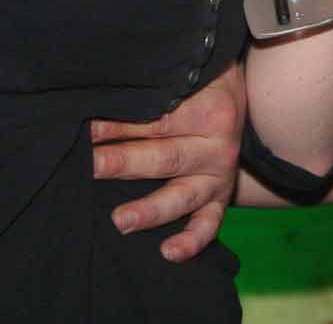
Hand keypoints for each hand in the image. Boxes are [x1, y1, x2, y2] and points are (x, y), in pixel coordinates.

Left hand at [90, 62, 244, 261]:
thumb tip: (101, 96)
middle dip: (125, 162)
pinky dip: (191, 241)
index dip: (118, 124)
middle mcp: (217, 147)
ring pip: (182, 196)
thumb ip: (152, 89)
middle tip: (92, 165)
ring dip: (150, 210)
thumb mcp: (184, 79)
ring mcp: (219, 176)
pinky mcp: (221, 199)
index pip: (157, 119)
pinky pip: (209, 225)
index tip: (86, 129)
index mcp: (208, 111)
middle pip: (166, 157)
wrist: (246, 100)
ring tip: (120, 220)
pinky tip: (168, 252)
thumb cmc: (202, 86)